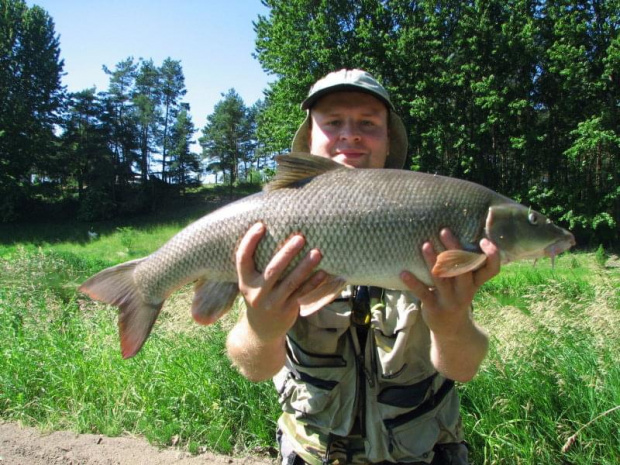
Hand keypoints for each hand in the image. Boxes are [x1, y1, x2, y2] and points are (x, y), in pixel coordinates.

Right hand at [236, 222, 325, 340]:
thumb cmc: (259, 297)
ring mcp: (272, 303)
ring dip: (305, 267)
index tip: (261, 225)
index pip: (242, 259)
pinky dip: (313, 283)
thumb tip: (276, 234)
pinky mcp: (287, 310)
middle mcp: (256, 293)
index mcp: (245, 282)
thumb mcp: (251, 284)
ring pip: (291, 283)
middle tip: (300, 238)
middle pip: (272, 270)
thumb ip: (259, 266)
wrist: (261, 331)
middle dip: (287, 253)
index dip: (249, 241)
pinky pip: (302, 294)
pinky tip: (323, 273)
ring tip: (317, 252)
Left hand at [400, 229, 499, 336]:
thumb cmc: (457, 296)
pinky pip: (423, 293)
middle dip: (454, 249)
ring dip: (432, 260)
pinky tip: (403, 273)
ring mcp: (450, 300)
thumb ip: (463, 264)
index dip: (492, 256)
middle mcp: (466, 290)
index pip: (491, 269)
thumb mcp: (466, 283)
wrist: (452, 329)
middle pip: (463, 268)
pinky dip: (413, 282)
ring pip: (442, 278)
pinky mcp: (435, 308)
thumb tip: (451, 233)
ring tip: (425, 244)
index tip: (484, 241)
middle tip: (444, 231)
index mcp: (475, 282)